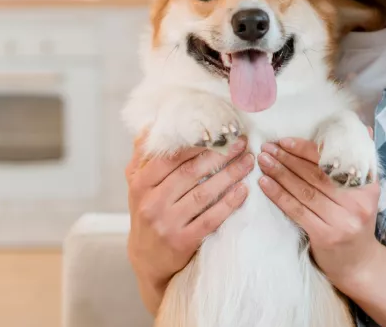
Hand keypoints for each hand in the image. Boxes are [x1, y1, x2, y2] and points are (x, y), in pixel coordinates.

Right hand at [124, 131, 254, 312]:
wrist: (147, 260)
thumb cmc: (146, 213)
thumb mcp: (137, 185)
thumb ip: (143, 156)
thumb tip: (150, 125)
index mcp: (141, 184)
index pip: (171, 158)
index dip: (198, 143)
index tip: (221, 132)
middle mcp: (152, 203)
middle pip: (191, 173)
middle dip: (220, 155)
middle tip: (242, 143)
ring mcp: (167, 224)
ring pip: (204, 193)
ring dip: (230, 175)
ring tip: (248, 162)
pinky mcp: (182, 241)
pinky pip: (211, 218)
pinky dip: (229, 203)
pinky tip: (244, 190)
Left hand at [256, 132, 380, 287]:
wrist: (359, 263)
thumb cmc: (356, 220)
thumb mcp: (365, 191)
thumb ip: (362, 161)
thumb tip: (363, 129)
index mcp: (368, 185)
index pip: (332, 160)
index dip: (306, 149)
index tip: (284, 140)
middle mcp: (358, 202)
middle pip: (316, 175)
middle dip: (288, 158)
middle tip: (267, 147)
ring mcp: (342, 220)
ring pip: (305, 191)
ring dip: (280, 173)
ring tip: (263, 161)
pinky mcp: (326, 236)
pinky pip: (298, 210)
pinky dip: (279, 195)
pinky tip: (265, 184)